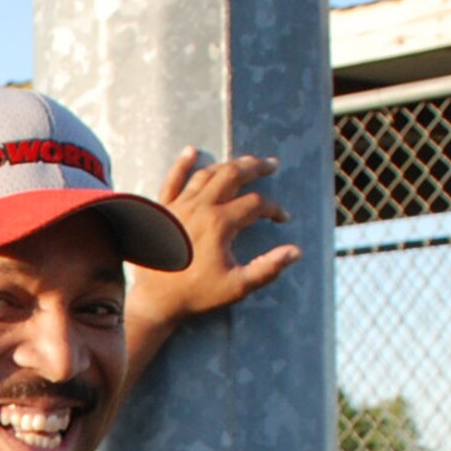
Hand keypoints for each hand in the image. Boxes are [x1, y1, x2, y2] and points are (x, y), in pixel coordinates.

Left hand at [128, 150, 301, 326]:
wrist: (155, 300)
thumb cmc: (195, 294)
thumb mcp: (237, 286)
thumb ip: (267, 269)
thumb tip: (295, 252)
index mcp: (219, 224)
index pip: (256, 204)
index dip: (274, 209)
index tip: (282, 219)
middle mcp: (199, 208)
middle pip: (233, 175)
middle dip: (256, 168)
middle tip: (271, 164)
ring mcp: (178, 207)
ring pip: (207, 174)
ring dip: (228, 164)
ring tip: (245, 162)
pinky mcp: (162, 211)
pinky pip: (171, 181)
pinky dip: (182, 165)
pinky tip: (191, 151)